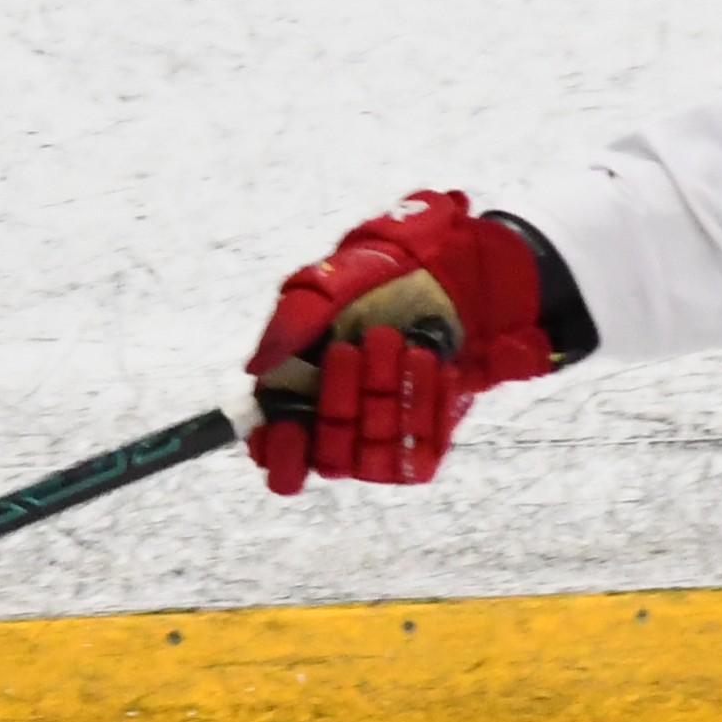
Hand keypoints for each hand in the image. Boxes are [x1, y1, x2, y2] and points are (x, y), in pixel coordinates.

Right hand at [242, 191, 557, 494]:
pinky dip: (426, 412)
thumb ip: (292, 319)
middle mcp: (338, 417)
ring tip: (410, 348)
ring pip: (373, 456)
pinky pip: (419, 452)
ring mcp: (382, 428)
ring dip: (387, 403)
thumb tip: (255, 368)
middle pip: (327, 453)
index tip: (290, 428)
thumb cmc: (389, 267)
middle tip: (364, 345)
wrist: (466, 265)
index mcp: (299, 388)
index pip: (275, 451)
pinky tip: (439, 368)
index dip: (279, 453)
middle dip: (342, 401)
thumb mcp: (334, 279)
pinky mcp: (426, 434)